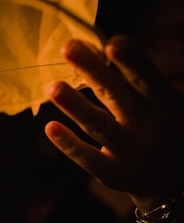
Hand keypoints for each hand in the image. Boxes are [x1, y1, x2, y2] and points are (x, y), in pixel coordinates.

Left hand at [44, 36, 183, 211]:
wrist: (173, 180)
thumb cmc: (160, 127)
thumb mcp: (162, 102)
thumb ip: (136, 78)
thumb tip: (103, 43)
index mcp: (163, 103)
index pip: (145, 78)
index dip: (130, 61)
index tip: (110, 42)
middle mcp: (148, 126)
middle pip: (116, 94)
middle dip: (92, 69)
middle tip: (68, 47)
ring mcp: (129, 151)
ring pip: (98, 125)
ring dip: (75, 105)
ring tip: (53, 87)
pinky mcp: (112, 172)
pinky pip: (87, 157)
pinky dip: (69, 143)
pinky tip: (50, 127)